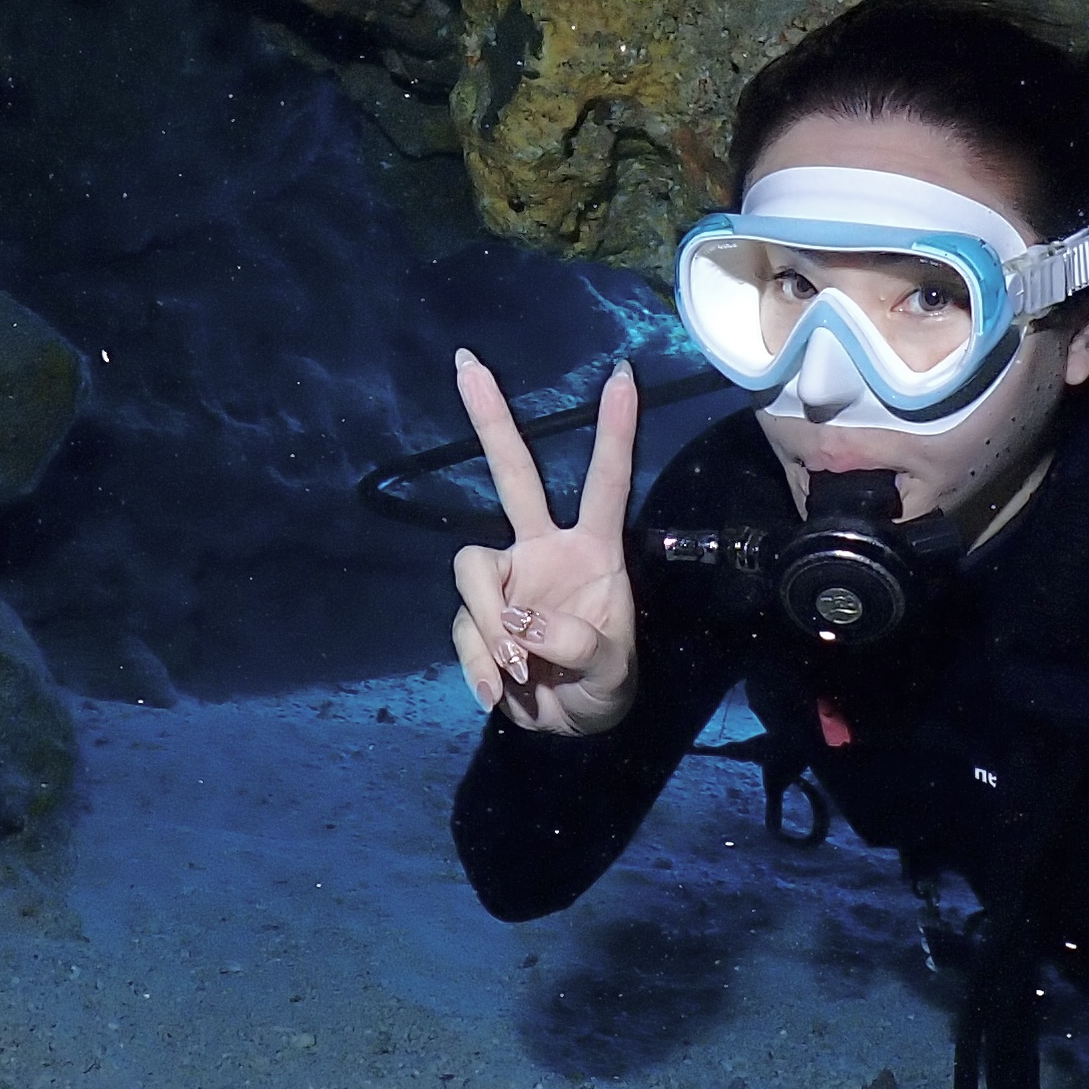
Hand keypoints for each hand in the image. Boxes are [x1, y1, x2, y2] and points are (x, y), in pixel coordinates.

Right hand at [447, 350, 640, 737]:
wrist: (570, 726)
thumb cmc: (604, 686)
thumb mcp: (610, 672)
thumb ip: (576, 644)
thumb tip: (521, 624)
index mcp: (594, 549)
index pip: (605, 480)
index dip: (615, 429)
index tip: (624, 374)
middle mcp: (544, 549)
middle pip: (513, 474)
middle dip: (491, 418)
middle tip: (467, 362)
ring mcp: (505, 580)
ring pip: (471, 569)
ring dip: (489, 624)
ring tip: (519, 675)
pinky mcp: (477, 617)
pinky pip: (465, 630)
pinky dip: (480, 665)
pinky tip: (500, 691)